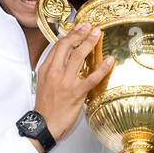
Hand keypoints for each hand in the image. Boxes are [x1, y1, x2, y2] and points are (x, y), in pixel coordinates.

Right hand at [34, 21, 113, 144]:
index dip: (70, 35)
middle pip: (67, 46)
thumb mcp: (43, 84)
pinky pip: (92, 77)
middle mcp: (55, 72)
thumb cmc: (45, 108)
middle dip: (80, 33)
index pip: (58, 46)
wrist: (44, 126)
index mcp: (46, 69)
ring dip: (90, 42)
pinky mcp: (76, 93)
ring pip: (79, 56)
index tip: (79, 29)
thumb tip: (63, 61)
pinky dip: (103, 68)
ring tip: (97, 34)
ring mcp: (66, 82)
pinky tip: (110, 60)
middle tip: (89, 26)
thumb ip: (52, 71)